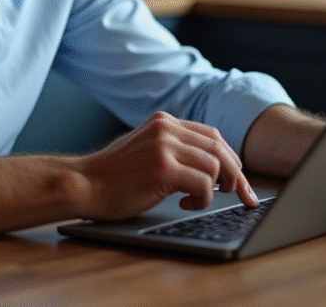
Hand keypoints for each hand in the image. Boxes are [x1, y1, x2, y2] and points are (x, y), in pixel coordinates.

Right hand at [73, 111, 258, 219]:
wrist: (84, 185)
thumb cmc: (113, 176)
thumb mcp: (145, 148)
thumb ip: (172, 147)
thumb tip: (210, 163)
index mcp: (163, 121)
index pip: (212, 135)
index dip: (231, 158)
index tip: (240, 180)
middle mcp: (166, 128)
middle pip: (220, 148)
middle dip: (236, 174)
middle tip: (241, 195)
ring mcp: (164, 146)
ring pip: (215, 166)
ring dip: (216, 189)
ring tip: (198, 200)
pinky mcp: (163, 168)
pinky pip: (204, 184)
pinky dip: (202, 199)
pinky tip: (185, 205)